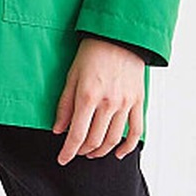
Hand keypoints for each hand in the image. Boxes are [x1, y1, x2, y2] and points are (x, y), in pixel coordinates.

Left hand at [51, 37, 143, 163]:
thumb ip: (65, 105)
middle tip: (76, 151)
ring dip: (101, 151)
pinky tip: (118, 152)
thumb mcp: (72, 75)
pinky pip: (136, 132)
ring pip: (113, 140)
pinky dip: (128, 147)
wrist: (119, 35)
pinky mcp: (138, 101)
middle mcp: (108, 103)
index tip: (62, 159)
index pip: (77, 134)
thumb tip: (58, 130)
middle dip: (82, 151)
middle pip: (94, 140)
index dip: (68, 151)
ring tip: (92, 151)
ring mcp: (125, 104)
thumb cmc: (92, 51)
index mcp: (88, 96)